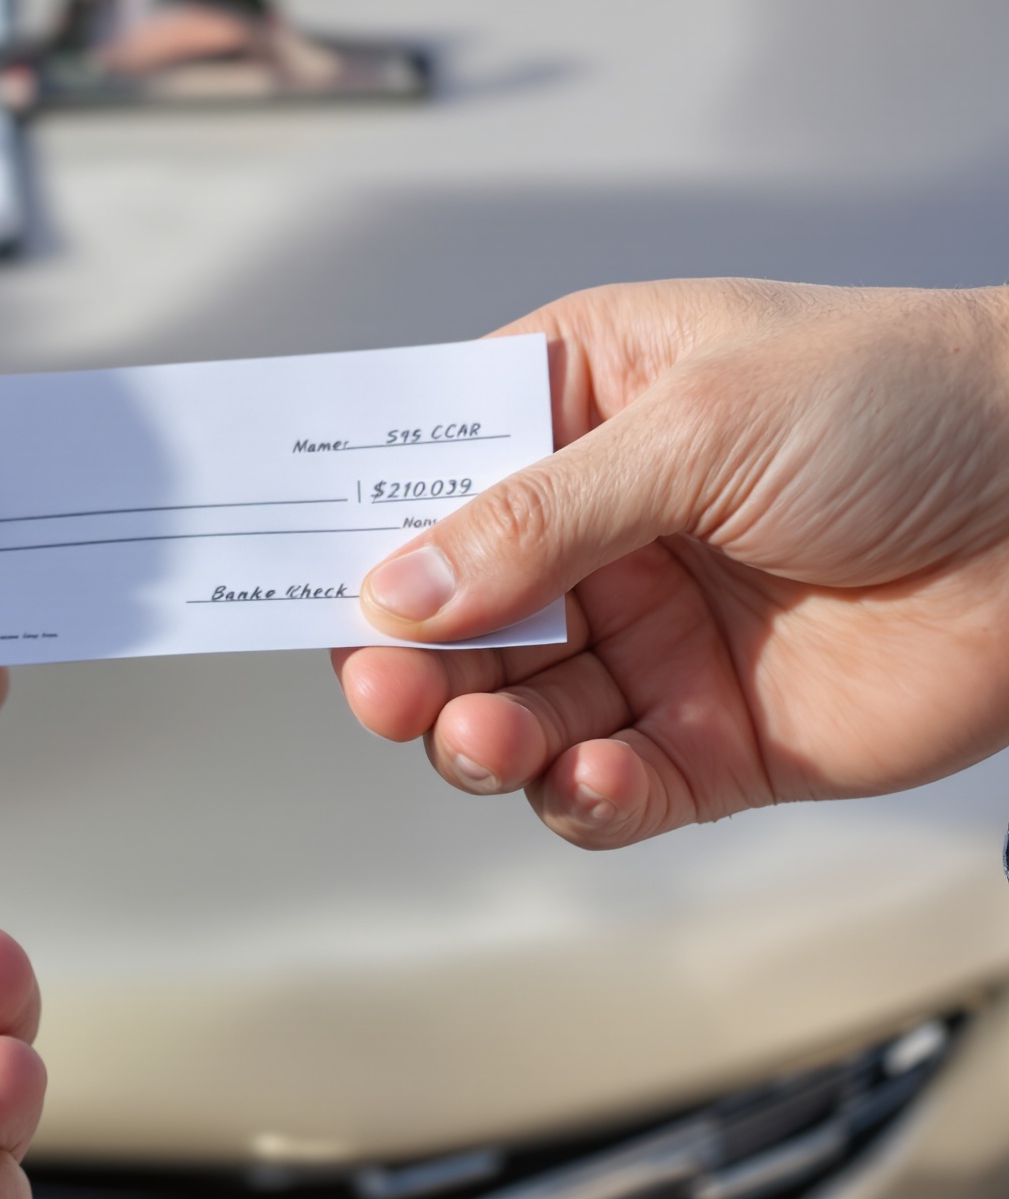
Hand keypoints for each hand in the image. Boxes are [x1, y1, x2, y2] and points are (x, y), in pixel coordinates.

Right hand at [335, 279, 1008, 847]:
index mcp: (582, 408)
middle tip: (385, 686)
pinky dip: (577, 795)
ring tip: (490, 738)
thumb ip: (544, 514)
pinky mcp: (712, 738)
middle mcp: (601, 528)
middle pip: (450, 614)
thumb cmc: (907, 403)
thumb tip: (399, 586)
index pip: (427, 469)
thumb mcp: (703, 422)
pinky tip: (580, 778)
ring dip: (481, 735)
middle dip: (405, 658)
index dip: (356, 527)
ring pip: (513, 710)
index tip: (290, 578)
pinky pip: (608, 785)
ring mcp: (653, 636)